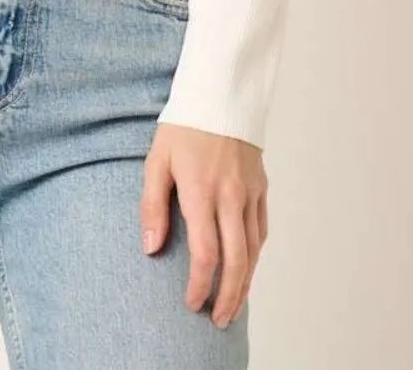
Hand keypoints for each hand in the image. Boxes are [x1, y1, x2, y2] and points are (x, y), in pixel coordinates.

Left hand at [139, 122, 267, 328]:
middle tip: (218, 320)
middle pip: (236, 261)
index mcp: (201, 192)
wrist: (221, 92)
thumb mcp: (157, 160)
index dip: (200, 285)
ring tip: (234, 305)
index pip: (205, 253)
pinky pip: (261, 230)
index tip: (191, 303)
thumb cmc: (183, 126)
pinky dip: (255, 254)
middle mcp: (231, 197)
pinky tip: (247, 266)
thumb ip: (152, 206)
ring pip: (253, 250)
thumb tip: (151, 248)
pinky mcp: (261, 186)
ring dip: (245, 283)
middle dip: (228, 297)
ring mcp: (250, 192)